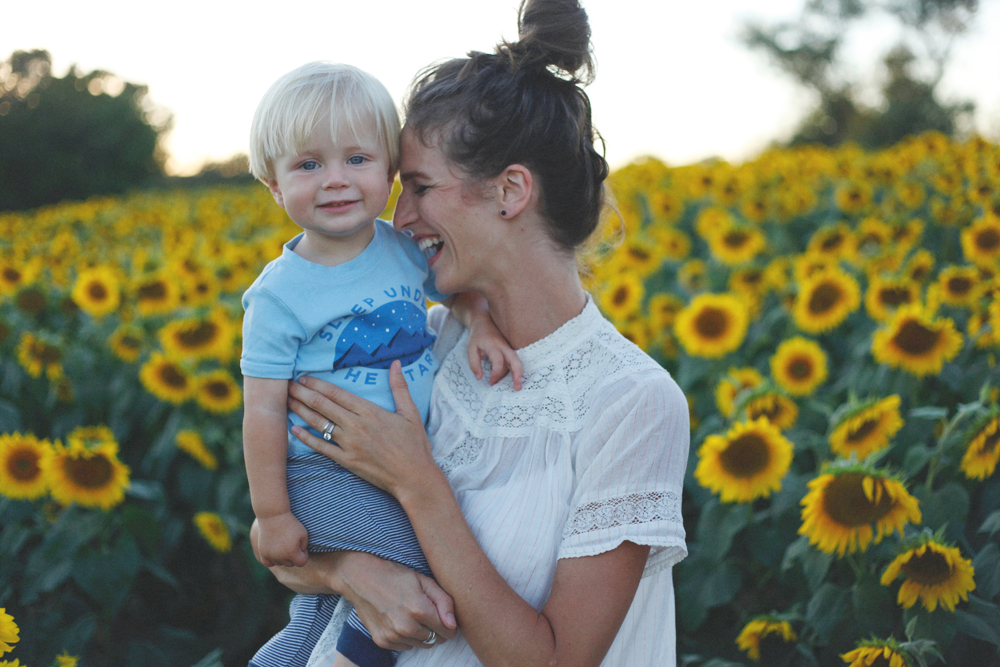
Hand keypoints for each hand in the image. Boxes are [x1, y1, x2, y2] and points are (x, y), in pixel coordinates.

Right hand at [256, 511, 308, 567]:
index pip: (302, 563)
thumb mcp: (303, 534)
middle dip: (294, 556)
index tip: (301, 546)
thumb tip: (300, 555)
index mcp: (292, 552)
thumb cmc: (291, 523)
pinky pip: (268, 563)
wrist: (273, 515)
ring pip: (280, 563)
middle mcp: (280, 556)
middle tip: (292, 543)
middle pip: (291, 564)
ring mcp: (270, 555)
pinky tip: (276, 553)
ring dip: (283, 557)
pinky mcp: (263, 552)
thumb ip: (304, 547)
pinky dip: (272, 561)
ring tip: (284, 544)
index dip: (304, 555)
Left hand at [286, 361, 437, 497]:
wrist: (414, 477)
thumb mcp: (411, 412)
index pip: (337, 393)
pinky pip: (321, 447)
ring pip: (319, 424)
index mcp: (370, 411)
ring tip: (287, 402)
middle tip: (287, 385)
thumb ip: (400, 386)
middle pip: (323, 405)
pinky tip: (294, 430)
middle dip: (303, 394)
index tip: (304, 377)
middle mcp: (356, 426)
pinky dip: (306, 438)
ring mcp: (349, 444)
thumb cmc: (414, 445)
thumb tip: (395, 363)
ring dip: (301, 411)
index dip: (318, 384)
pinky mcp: (346, 461)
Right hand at [338, 551, 457, 650]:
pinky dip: (408, 637)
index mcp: (419, 610)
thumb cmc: (395, 576)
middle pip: (435, 639)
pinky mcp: (382, 641)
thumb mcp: (424, 581)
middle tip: (428, 612)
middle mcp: (405, 627)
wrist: (361, 578)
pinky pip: (406, 646)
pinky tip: (401, 620)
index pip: (447, 630)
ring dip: (422, 634)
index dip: (449, 624)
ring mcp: (392, 636)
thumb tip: (453, 625)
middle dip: (437, 628)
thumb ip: (444, 602)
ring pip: (421, 644)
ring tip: (413, 614)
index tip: (444, 616)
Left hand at [467, 312, 522, 389]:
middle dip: (517, 374)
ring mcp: (509, 348)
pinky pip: (513, 362)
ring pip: (516, 363)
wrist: (484, 322)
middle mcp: (504, 346)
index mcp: (493, 345)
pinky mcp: (510, 350)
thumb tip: (479, 378)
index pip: (498, 360)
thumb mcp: (471, 349)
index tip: (490, 380)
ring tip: (515, 387)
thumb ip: (474, 364)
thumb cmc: (477, 337)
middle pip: (515, 360)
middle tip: (517, 388)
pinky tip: (510, 379)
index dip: (496, 372)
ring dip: (516, 375)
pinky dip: (513, 371)